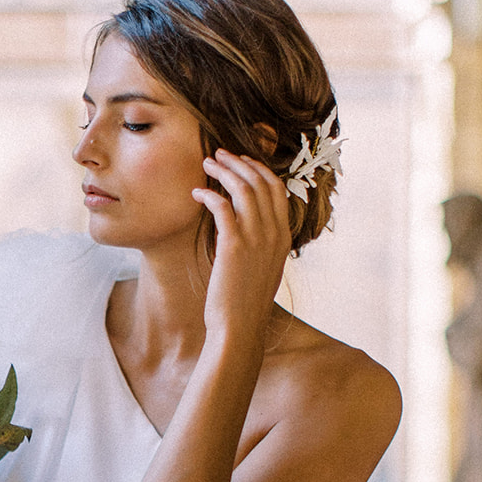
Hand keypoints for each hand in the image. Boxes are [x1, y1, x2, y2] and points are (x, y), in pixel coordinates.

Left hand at [191, 148, 291, 340]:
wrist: (240, 327)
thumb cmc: (245, 302)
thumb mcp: (263, 269)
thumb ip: (261, 245)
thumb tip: (248, 229)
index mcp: (283, 236)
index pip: (277, 189)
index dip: (259, 169)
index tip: (241, 161)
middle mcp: (274, 233)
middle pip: (260, 182)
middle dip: (239, 162)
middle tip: (219, 154)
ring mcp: (256, 238)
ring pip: (243, 188)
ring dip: (223, 171)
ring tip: (207, 164)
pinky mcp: (234, 245)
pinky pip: (223, 207)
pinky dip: (209, 194)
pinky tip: (197, 193)